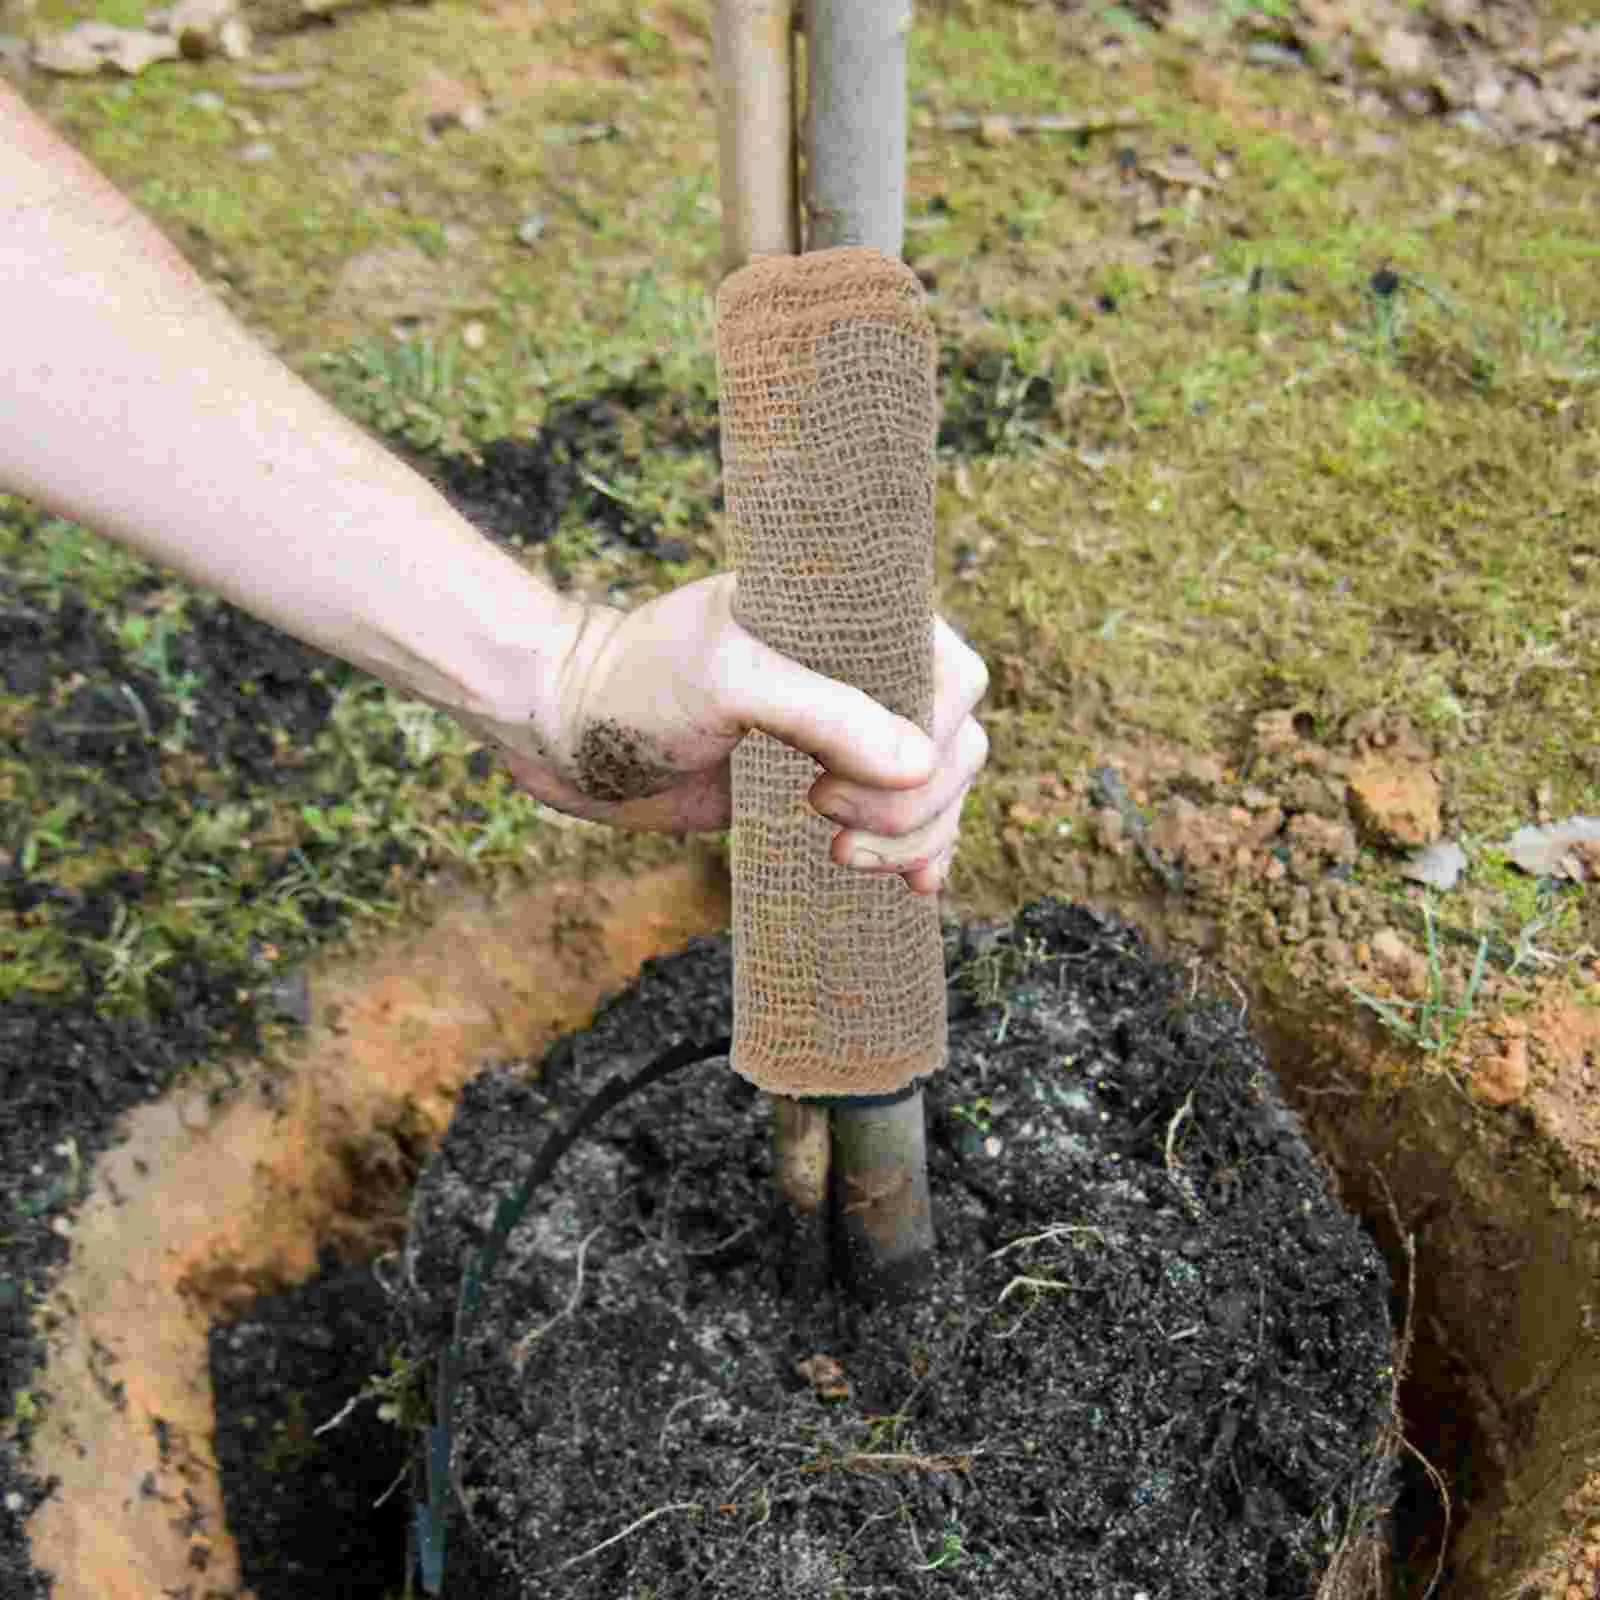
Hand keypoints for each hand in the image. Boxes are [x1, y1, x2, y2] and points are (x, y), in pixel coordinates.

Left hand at [474, 574, 987, 895]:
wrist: (562, 730)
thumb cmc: (635, 683)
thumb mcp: (727, 681)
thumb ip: (823, 715)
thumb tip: (923, 766)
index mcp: (853, 620)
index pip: (952, 675)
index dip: (932, 734)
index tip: (844, 771)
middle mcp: (861, 675)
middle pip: (954, 744)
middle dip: (913, 801)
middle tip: (822, 813)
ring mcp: (843, 737)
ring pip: (934, 793)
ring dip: (912, 836)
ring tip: (839, 854)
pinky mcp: (821, 789)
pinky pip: (900, 824)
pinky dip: (915, 853)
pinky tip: (911, 885)